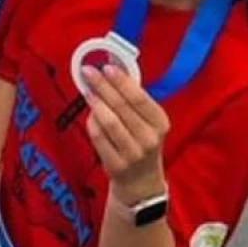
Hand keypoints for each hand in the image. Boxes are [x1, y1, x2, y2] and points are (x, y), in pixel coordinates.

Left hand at [82, 65, 169, 201]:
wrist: (141, 181)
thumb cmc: (140, 140)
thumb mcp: (146, 120)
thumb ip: (131, 97)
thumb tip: (113, 65)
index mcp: (160, 123)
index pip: (139, 98)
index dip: (122, 81)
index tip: (106, 66)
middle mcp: (150, 138)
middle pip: (121, 107)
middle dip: (103, 86)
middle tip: (88, 71)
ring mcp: (133, 153)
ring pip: (109, 122)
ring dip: (95, 103)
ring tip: (87, 90)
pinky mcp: (116, 164)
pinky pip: (98, 137)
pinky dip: (92, 122)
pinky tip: (90, 113)